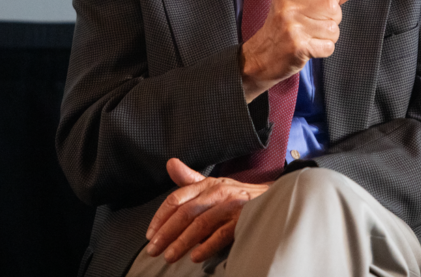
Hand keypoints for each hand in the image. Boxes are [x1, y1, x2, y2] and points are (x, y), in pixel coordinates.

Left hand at [145, 158, 267, 263]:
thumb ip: (189, 179)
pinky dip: (207, 245)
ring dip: (182, 242)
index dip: (161, 217)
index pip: (177, 198)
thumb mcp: (212, 184)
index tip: (150, 234)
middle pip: (185, 213)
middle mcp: (217, 192)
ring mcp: (231, 205)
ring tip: (169, 256)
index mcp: (206, 184)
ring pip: (201, 224)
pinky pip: (222, 233)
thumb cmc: (235, 195)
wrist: (270, 199)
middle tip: (153, 250)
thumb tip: (170, 163)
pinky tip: (195, 256)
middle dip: (167, 233)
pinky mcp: (243, 219)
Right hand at [240, 0, 351, 101]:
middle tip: (319, 24)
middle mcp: (288, 6)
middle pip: (332, 6)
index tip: (326, 2)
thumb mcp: (295, 5)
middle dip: (333, 18)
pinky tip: (311, 47)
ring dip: (329, 36)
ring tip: (313, 36)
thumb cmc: (280, 30)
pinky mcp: (298, 47)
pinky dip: (324, 49)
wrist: (261, 57)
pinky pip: (329, 46)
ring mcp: (292, 27)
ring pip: (333, 28)